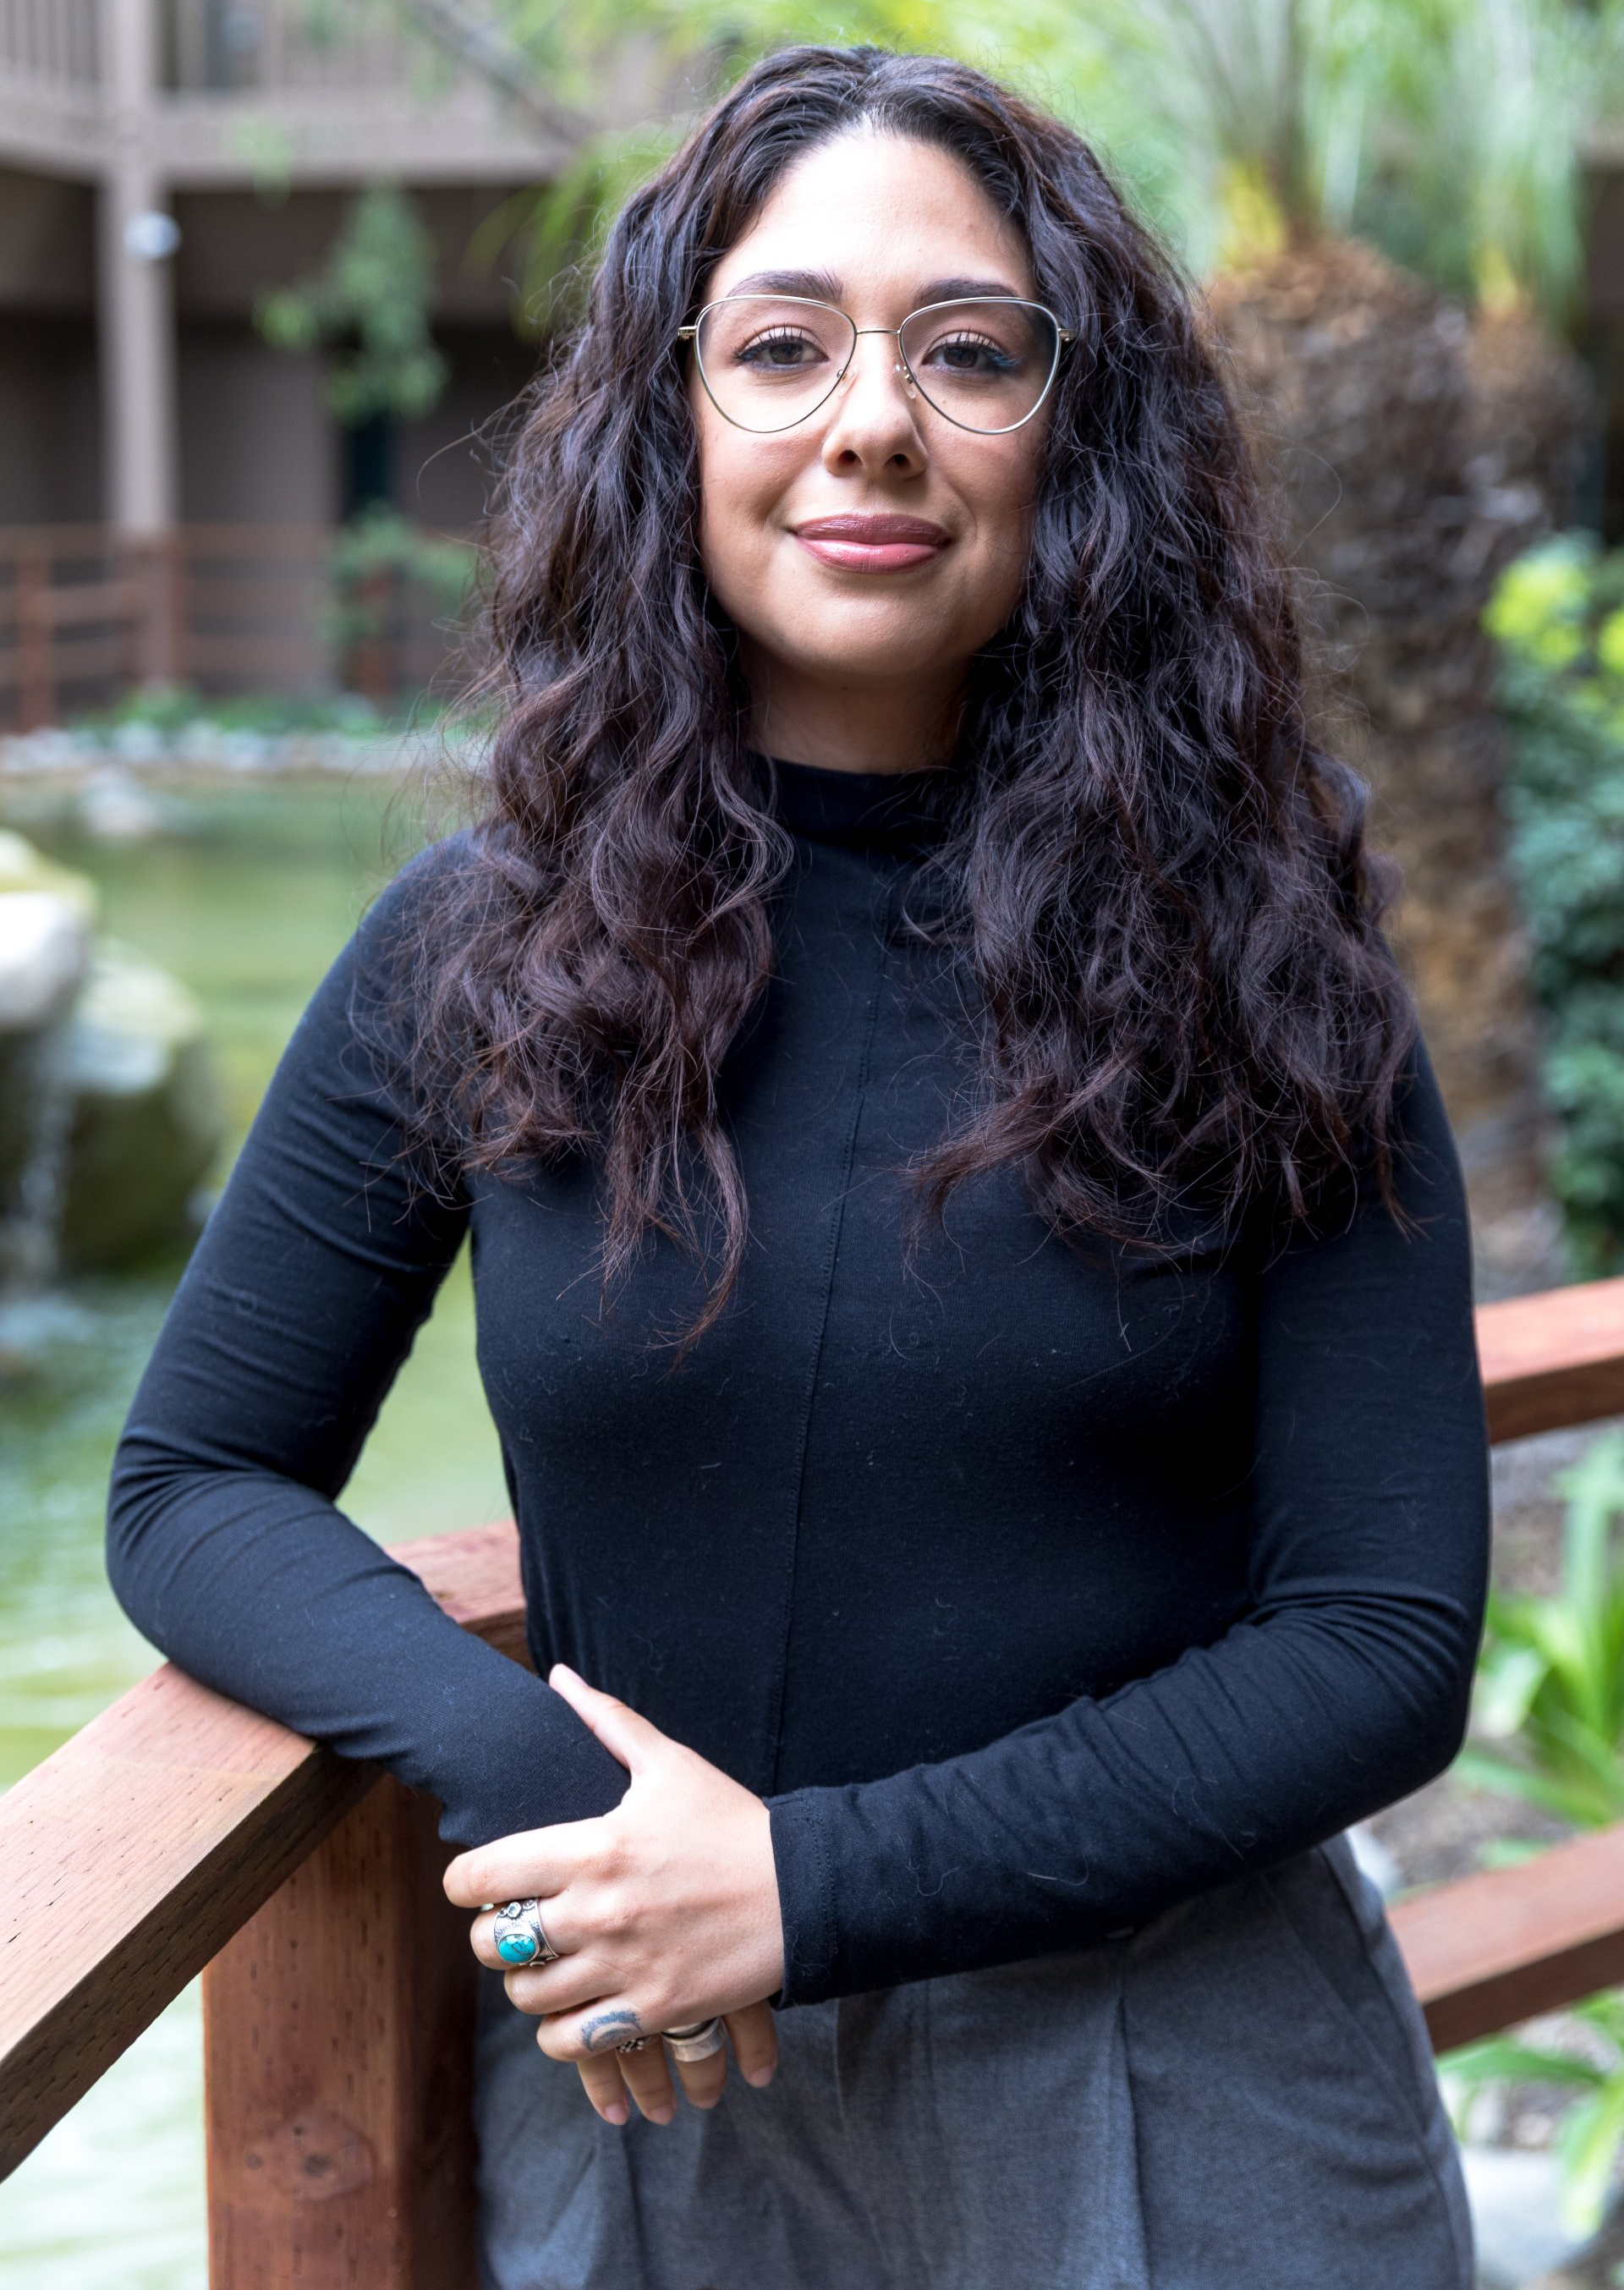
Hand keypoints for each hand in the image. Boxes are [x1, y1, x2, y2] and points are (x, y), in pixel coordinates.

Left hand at [444, 1663, 785, 2126]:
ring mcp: (623, 1968)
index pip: (485, 1874)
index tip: (469, 1881)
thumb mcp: (671, 1764)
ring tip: (545, 1964)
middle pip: (492, 1943)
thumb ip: (607, 1721)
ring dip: (526, 1981)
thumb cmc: (733, 1822)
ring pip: (526, 1996)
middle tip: (511, 1924)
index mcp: (594, 1848)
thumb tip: (559, 1678)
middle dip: (490, 1935)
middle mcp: (598, 1912)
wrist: (804, 1890)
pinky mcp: (651, 2011)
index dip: (462, 1880)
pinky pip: (569, 2041)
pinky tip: (575, 2005)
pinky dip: (560, 2030)